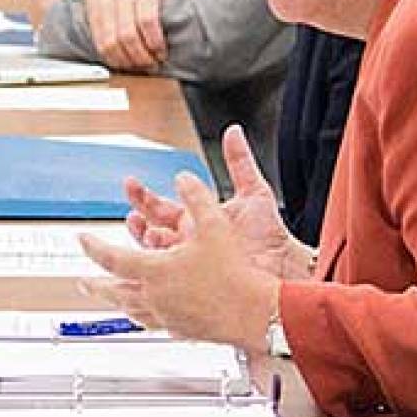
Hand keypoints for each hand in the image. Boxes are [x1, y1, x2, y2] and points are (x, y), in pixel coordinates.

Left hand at [79, 169, 279, 350]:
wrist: (256, 312)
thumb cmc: (236, 274)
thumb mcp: (214, 226)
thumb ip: (197, 198)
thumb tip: (184, 180)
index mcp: (156, 271)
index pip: (112, 258)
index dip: (93, 247)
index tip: (83, 239)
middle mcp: (156, 297)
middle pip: (114, 292)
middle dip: (95, 286)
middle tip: (83, 283)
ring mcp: (168, 317)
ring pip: (132, 311)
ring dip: (118, 302)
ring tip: (113, 300)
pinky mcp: (183, 330)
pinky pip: (154, 323)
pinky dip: (144, 316)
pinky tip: (150, 315)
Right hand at [82, 0, 173, 71]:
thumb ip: (171, 6)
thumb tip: (193, 29)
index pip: (147, 19)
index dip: (155, 41)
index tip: (162, 54)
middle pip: (127, 34)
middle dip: (140, 56)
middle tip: (152, 65)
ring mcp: (103, 8)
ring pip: (110, 42)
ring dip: (125, 60)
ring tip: (138, 66)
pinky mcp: (92, 19)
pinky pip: (99, 44)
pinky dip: (111, 58)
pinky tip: (122, 63)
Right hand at [123, 126, 310, 279]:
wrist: (286, 265)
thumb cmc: (271, 234)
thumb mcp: (253, 191)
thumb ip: (240, 161)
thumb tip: (233, 131)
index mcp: (198, 221)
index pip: (161, 209)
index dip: (143, 196)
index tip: (130, 182)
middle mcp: (190, 243)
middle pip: (151, 233)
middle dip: (137, 222)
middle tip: (131, 213)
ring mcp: (191, 265)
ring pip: (155, 257)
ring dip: (146, 245)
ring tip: (143, 236)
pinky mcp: (196, 285)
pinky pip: (169, 279)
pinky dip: (159, 271)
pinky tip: (153, 263)